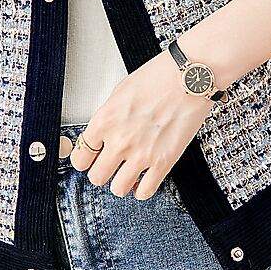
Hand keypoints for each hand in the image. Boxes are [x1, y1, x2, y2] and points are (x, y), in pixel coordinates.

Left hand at [69, 45, 213, 201]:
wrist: (190, 78)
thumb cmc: (159, 78)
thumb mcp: (120, 92)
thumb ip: (108, 117)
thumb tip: (102, 134)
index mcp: (104, 121)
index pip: (80, 157)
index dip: (85, 160)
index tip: (90, 160)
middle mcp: (119, 141)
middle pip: (96, 177)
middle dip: (102, 173)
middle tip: (109, 167)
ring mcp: (141, 154)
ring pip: (118, 189)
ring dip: (121, 183)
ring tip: (127, 174)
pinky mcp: (163, 162)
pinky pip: (145, 192)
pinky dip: (142, 190)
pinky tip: (143, 180)